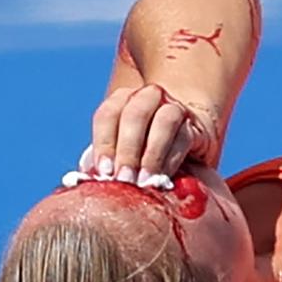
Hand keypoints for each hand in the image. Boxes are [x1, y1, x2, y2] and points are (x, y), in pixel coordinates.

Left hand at [83, 84, 219, 183]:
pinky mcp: (195, 127)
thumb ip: (107, 164)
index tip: (103, 172)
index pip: (108, 114)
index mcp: (124, 100)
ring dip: (152, 153)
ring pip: (164, 120)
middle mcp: (149, 98)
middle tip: (124, 180)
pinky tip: (163, 178)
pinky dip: (171, 160)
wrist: (187, 147)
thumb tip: (86, 184)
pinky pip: (184, 138)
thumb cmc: (144, 154)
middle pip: (135, 114)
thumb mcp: (122, 155)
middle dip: (127, 149)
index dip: (103, 142)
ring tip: (145, 181)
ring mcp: (175, 109)